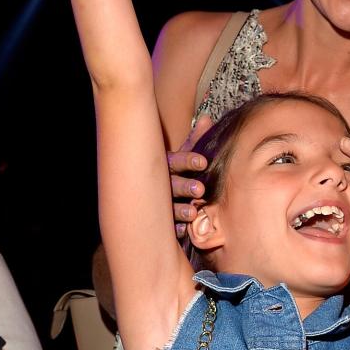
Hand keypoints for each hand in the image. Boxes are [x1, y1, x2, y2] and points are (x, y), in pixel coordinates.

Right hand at [170, 115, 213, 237]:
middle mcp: (161, 183)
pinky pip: (166, 225)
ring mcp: (158, 202)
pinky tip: (184, 230)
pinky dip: (175, 228)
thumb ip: (195, 139)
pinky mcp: (159, 219)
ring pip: (168, 207)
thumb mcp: (181, 154)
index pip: (177, 160)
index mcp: (166, 165)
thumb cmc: (171, 169)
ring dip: (181, 210)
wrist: (142, 188)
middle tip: (200, 190)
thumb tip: (207, 119)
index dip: (189, 161)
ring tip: (193, 213)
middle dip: (185, 187)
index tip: (203, 162)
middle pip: (172, 184)